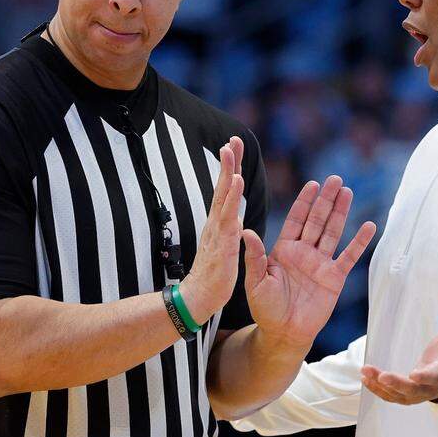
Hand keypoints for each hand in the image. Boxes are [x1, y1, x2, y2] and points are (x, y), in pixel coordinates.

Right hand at [179, 136, 244, 322]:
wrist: (200, 297)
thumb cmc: (213, 275)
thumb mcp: (225, 246)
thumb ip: (229, 230)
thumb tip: (235, 217)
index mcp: (219, 223)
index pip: (226, 191)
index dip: (230, 169)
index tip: (234, 148)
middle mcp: (216, 222)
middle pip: (223, 186)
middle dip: (228, 162)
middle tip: (232, 139)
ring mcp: (217, 230)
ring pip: (223, 196)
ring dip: (228, 172)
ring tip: (231, 150)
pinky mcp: (222, 242)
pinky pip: (228, 215)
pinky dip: (232, 197)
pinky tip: (237, 181)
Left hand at [243, 175, 376, 349]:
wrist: (284, 334)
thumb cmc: (266, 309)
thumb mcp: (255, 282)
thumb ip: (254, 257)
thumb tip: (245, 231)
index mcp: (284, 249)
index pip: (296, 220)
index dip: (304, 202)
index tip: (312, 184)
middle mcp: (304, 252)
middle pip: (317, 220)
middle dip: (325, 200)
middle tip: (335, 179)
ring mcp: (321, 263)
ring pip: (333, 232)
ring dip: (340, 212)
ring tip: (348, 192)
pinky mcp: (334, 278)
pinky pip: (349, 256)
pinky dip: (359, 242)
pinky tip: (368, 225)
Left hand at [361, 319, 437, 404]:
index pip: (435, 377)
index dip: (426, 377)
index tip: (414, 375)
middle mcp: (430, 388)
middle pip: (413, 390)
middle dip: (397, 384)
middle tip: (382, 376)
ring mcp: (418, 394)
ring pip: (398, 395)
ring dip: (380, 386)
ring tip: (365, 371)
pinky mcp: (407, 395)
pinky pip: (391, 396)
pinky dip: (377, 390)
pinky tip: (365, 379)